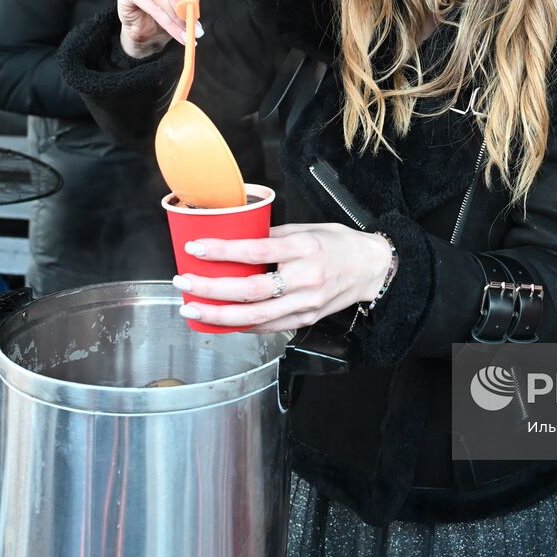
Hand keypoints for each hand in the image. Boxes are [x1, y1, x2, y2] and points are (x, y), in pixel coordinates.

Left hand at [173, 223, 394, 332]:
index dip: (222, 252)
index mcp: (304, 249)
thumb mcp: (307, 229)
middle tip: (185, 283)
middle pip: (250, 291)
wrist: (372, 269)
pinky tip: (221, 320)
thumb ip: (272, 236)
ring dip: (219, 315)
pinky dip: (241, 326)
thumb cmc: (340, 245)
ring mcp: (306, 304)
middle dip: (211, 289)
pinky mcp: (305, 320)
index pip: (255, 252)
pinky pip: (268, 327)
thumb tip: (237, 239)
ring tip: (193, 308)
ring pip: (255, 317)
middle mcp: (305, 279)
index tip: (196, 248)